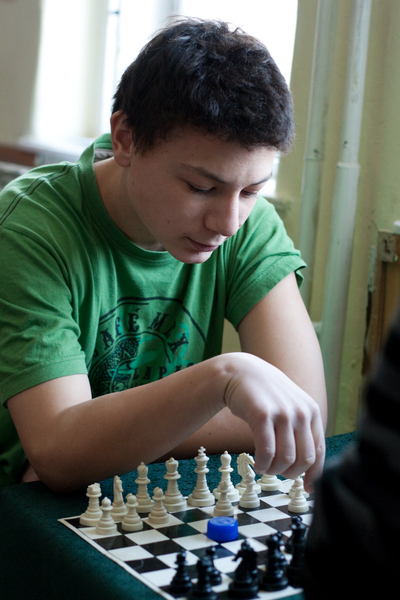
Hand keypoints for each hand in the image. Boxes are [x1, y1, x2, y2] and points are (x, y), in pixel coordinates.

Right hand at [222, 352, 324, 491]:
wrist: (240, 372)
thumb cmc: (265, 394)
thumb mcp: (291, 405)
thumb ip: (302, 428)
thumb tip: (308, 463)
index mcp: (311, 411)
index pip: (319, 451)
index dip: (313, 474)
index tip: (307, 488)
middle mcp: (300, 412)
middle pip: (304, 459)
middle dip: (291, 473)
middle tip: (278, 473)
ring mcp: (282, 413)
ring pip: (286, 459)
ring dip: (274, 470)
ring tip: (266, 467)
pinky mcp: (263, 415)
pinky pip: (266, 452)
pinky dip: (263, 464)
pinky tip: (258, 464)